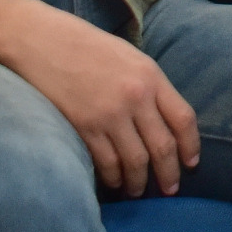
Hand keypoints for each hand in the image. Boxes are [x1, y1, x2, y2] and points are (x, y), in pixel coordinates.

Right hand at [0, 3, 200, 196]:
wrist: (40, 40)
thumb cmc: (85, 46)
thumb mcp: (129, 57)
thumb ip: (149, 86)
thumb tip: (164, 120)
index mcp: (151, 76)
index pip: (184, 119)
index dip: (191, 147)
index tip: (191, 164)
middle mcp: (135, 96)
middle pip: (163, 146)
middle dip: (169, 174)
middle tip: (169, 190)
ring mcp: (109, 113)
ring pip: (136, 161)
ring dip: (139, 182)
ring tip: (137, 191)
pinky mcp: (84, 126)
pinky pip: (106, 163)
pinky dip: (113, 178)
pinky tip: (114, 183)